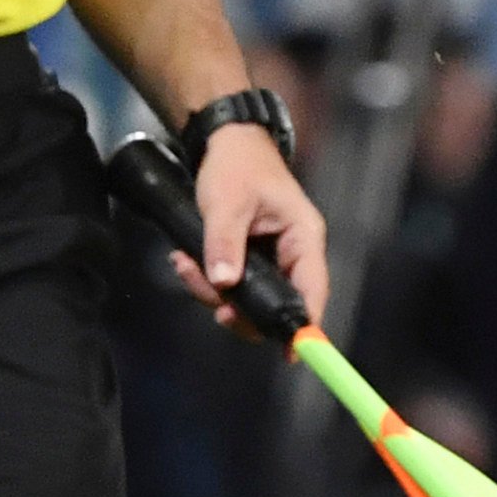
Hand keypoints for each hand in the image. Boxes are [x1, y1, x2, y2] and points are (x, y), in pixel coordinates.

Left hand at [168, 119, 329, 341]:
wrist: (222, 142)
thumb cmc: (236, 164)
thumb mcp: (226, 202)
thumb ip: (225, 243)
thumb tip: (224, 284)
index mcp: (302, 238)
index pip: (312, 291)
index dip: (304, 325)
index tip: (290, 354)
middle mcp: (291, 253)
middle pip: (273, 303)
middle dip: (234, 305)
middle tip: (206, 293)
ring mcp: (269, 258)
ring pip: (244, 297)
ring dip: (210, 289)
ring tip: (184, 263)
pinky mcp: (247, 258)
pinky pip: (229, 283)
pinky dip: (205, 278)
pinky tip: (185, 259)